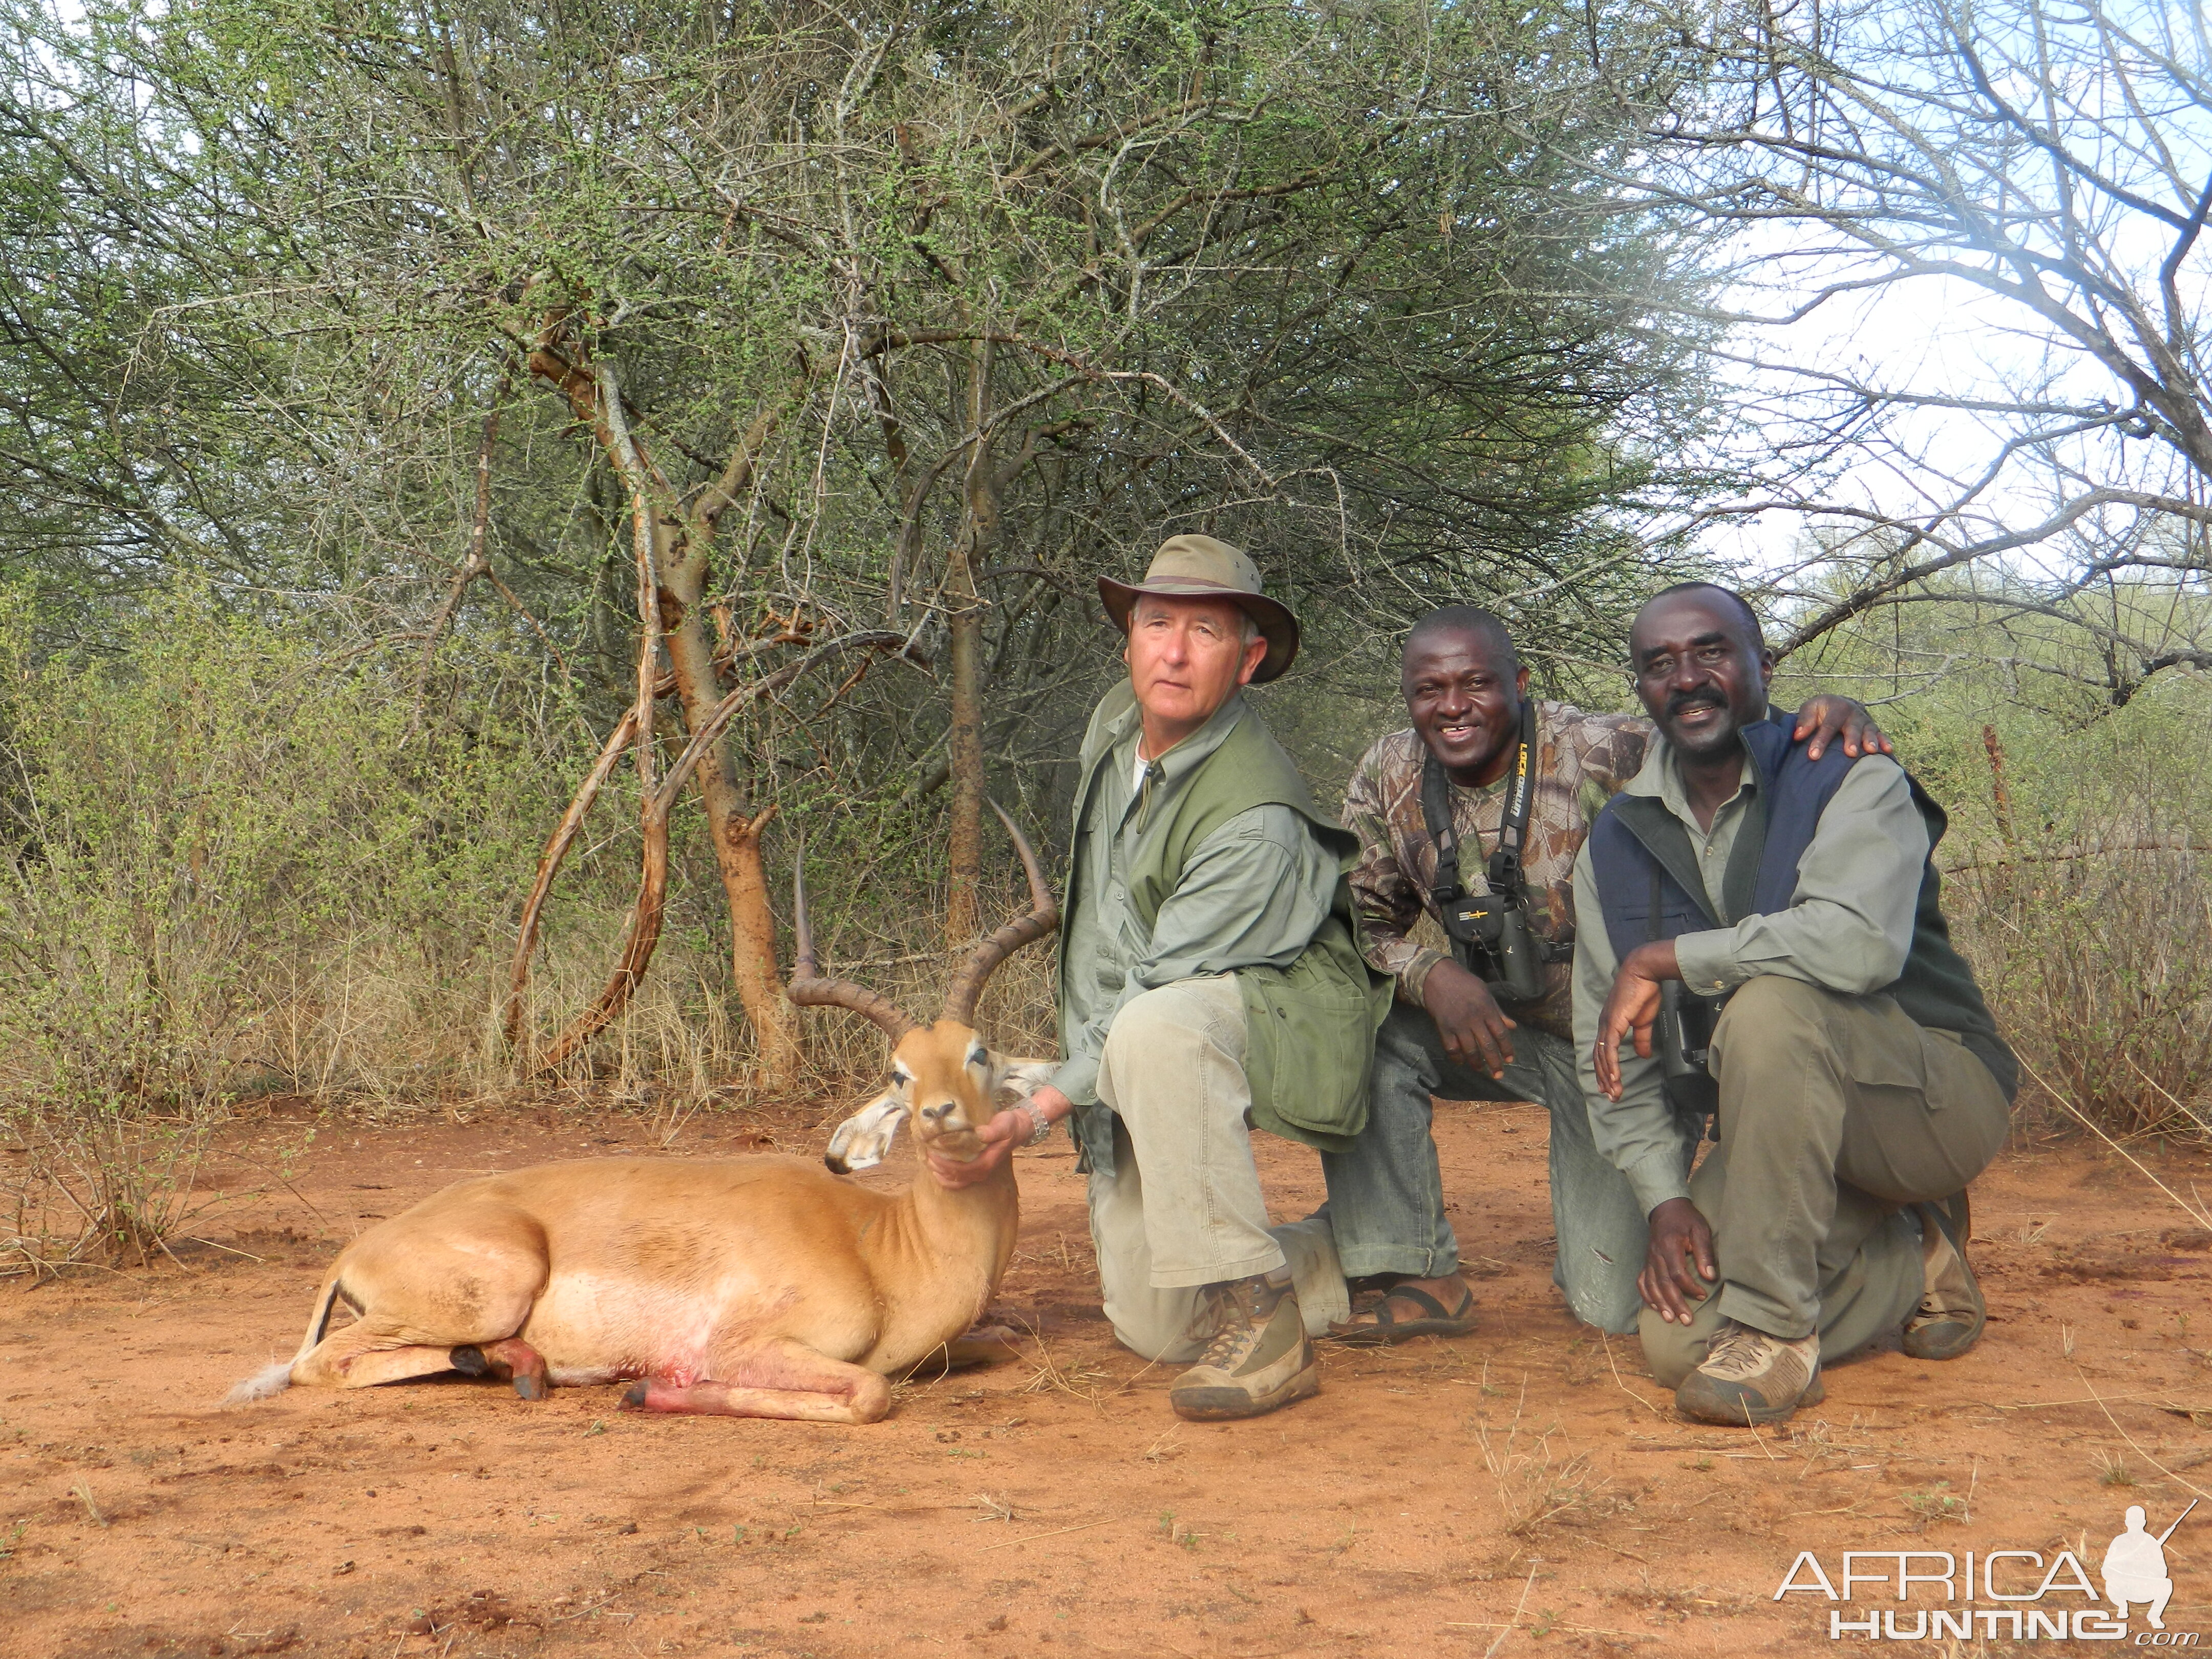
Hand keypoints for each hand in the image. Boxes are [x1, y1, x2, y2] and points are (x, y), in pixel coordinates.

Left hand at [926, 1085, 1069, 1189]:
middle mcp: (981, 1172)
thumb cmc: (1009, 1126)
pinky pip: (958, 1180)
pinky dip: (946, 1177)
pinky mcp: (977, 1169)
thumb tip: (979, 1134)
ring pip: (955, 1181)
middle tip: (926, 1156)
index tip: (932, 1153)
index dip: (944, 1164)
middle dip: (938, 1169)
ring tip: (928, 1162)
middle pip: (954, 1178)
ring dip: (940, 1174)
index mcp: (985, 1163)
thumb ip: (992, 1131)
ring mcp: (979, 1173)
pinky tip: (937, 1169)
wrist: (1018, 1129)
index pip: (959, 1170)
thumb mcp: (1003, 1125)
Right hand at [1423, 958, 1515, 1077]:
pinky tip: (1460, 1061)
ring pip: (1470, 1050)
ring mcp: (1458, 1024)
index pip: (1501, 1033)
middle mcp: (1474, 1019)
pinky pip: (1451, 1048)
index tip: (1509, 1060)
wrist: (1437, 975)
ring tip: (1480, 1069)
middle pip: (1487, 1046)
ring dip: (1476, 1063)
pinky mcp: (1443, 1027)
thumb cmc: (1464, 983)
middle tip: (1498, 1075)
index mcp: (1487, 1009)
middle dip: (1494, 1063)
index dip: (1506, 1048)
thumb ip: (1498, 1011)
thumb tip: (1513, 1026)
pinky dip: (1456, 1057)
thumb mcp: (1485, 993)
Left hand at [1591, 940, 1677, 1100]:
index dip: (1605, 1070)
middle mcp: (1604, 1026)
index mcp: (1609, 1025)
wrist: (1644, 973)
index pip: (1603, 1053)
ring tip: (1614, 1092)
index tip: (1609, 1086)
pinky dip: (1612, 1064)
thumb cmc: (1643, 993)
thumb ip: (1641, 1039)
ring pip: (1603, 1056)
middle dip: (1604, 1079)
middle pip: (1600, 1058)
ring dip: (1608, 1076)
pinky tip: (1615, 1077)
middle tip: (1611, 1097)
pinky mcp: (1613, 1022)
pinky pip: (1610, 1047)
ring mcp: (1606, 1024)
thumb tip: (1643, 1055)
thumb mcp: (1643, 1022)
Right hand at [1639, 1197, 1716, 1323]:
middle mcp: (1656, 1254)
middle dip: (1675, 1303)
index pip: (1677, 1272)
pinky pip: (1642, 1281)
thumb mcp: (1700, 1229)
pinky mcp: (1647, 1262)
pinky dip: (1647, 1295)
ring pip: (1651, 1285)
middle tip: (1686, 1320)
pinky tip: (1655, 1307)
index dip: (1689, 1287)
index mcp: (1669, 1245)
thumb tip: (1710, 1276)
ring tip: (1670, 1319)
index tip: (1702, 1295)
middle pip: (1663, 1283)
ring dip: (1660, 1303)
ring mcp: (1649, 1259)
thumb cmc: (1686, 1219)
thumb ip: (1704, 1252)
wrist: (1665, 1207)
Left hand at [1792, 695, 1893, 760]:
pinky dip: (1885, 741)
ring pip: (1869, 730)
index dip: (1820, 741)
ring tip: (1871, 751)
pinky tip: (1888, 750)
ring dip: (1871, 740)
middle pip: (1852, 728)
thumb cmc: (1821, 710)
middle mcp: (1853, 714)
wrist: (1838, 703)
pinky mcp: (1873, 729)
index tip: (1813, 756)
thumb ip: (1804, 721)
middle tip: (1850, 753)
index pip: (1828, 725)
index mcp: (1836, 708)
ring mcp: (1865, 721)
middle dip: (1852, 740)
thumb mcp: (1810, 709)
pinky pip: (1882, 734)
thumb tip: (1797, 735)